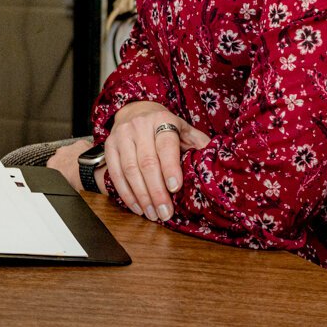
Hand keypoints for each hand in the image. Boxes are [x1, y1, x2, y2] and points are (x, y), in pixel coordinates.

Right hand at [46, 140, 104, 194]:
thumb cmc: (83, 183)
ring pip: (72, 152)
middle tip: (77, 174)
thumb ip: (66, 186)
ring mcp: (71, 146)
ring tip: (86, 167)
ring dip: (76, 157)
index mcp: (52, 164)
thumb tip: (71, 191)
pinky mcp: (83, 142)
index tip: (67, 178)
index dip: (60, 174)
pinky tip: (92, 161)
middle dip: (67, 164)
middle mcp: (60, 153)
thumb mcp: (70, 189)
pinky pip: (82, 147)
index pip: (52, 169)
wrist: (97, 173)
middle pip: (61, 158)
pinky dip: (86, 152)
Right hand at [104, 101, 209, 221]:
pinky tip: (137, 207)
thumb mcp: (184, 129)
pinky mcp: (109, 146)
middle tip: (165, 212)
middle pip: (146, 162)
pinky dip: (126, 193)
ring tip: (152, 214)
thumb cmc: (164, 126)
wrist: (135, 111)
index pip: (166, 145)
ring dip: (141, 196)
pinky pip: (115, 173)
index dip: (170, 168)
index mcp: (162, 119)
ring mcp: (121, 136)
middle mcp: (139, 126)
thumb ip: (198, 143)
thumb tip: (218, 161)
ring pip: (129, 170)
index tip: (175, 189)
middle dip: (156, 191)